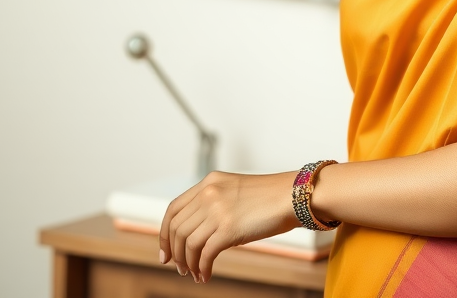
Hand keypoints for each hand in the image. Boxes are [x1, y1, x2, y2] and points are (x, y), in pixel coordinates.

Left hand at [158, 170, 298, 282]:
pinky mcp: (228, 228)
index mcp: (209, 182)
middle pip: (176, 229)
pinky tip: (206, 275)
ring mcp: (218, 210)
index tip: (165, 253)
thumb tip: (195, 235)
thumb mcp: (234, 191)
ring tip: (195, 273)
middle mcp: (209, 193)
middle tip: (181, 268)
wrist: (292, 195)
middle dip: (175, 253)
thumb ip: (213, 204)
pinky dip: (202, 269)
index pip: (173, 209)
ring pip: (187, 244)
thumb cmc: (268, 197)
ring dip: (188, 264)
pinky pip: (204, 255)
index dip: (164, 234)